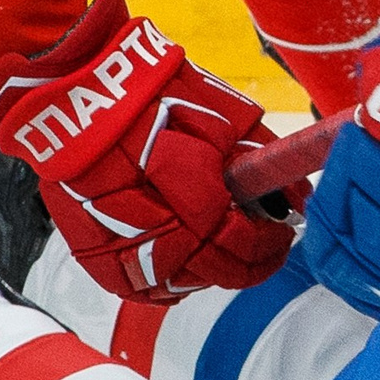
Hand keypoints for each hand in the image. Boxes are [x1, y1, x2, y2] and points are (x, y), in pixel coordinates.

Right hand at [0, 0, 292, 301]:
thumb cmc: (157, 97)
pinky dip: (164, 278)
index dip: (269, 245)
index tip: (281, 232)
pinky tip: (181, 261)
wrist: (81, 93)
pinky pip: (136, 285)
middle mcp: (154, 232)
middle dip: (246, 260)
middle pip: (212, 272)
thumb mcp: (224, 119)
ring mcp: (117, 247)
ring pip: (175, 284)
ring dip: (205, 271)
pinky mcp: (91, 251)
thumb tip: (298, 198)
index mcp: (191, 198)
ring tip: (220, 247)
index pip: (242, 246)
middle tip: (261, 243)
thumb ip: (263, 162)